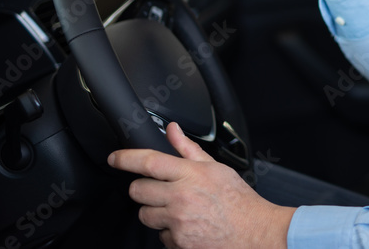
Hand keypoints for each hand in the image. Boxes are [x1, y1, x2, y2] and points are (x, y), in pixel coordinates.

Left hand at [108, 122, 293, 248]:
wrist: (254, 232)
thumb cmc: (237, 200)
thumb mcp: (215, 168)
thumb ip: (188, 148)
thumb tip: (172, 129)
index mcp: (191, 174)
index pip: (149, 162)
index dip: (126, 159)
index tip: (114, 158)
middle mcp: (181, 197)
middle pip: (138, 191)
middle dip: (143, 189)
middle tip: (159, 190)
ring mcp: (178, 222)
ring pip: (145, 215)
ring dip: (155, 212)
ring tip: (177, 210)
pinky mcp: (178, 242)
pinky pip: (160, 236)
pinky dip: (169, 232)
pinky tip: (187, 226)